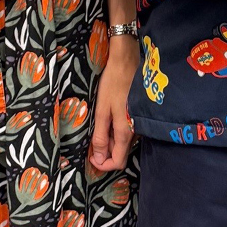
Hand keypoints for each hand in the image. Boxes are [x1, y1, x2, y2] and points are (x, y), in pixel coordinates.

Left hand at [90, 41, 136, 171]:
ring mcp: (138, 125)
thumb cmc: (113, 84)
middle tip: (89, 143)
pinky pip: (125, 133)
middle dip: (103, 153)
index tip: (90, 157)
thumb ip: (100, 136)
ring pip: (122, 144)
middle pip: (120, 154)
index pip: (117, 163)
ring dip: (108, 142)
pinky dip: (113, 133)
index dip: (103, 165)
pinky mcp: (137, 117)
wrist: (127, 62)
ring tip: (95, 129)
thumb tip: (98, 159)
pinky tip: (104, 122)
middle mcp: (135, 133)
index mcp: (126, 133)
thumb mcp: (102, 111)